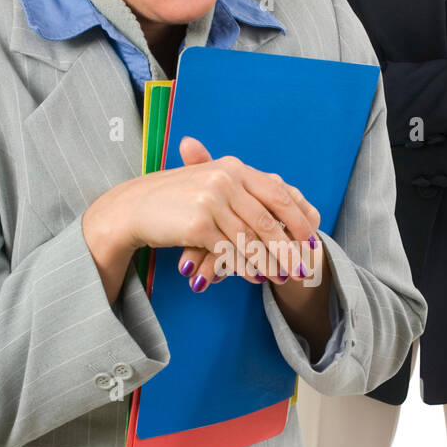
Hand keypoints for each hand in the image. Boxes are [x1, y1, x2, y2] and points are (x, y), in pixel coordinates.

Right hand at [121, 135, 320, 293]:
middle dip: (288, 246)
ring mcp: (212, 201)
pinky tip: (254, 278)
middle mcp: (225, 180)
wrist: (134, 207)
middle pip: (268, 220)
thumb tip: (282, 215)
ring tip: (282, 277)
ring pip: (251, 239)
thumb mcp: (211, 183)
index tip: (312, 237)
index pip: (278, 193)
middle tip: (303, 266)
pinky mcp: (198, 224)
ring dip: (269, 262)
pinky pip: (229, 252)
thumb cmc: (175, 198)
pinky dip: (244, 267)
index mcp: (234, 168)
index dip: (298, 217)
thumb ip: (245, 194)